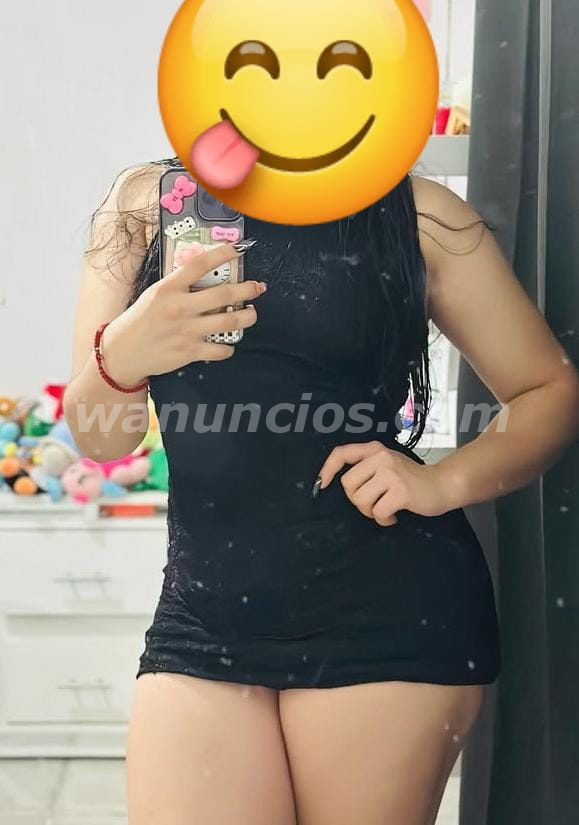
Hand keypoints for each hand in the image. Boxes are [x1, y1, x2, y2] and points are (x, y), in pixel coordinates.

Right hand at [100, 244, 266, 386]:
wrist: (123, 352)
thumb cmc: (140, 321)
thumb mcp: (155, 294)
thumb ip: (179, 286)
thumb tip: (206, 275)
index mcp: (168, 288)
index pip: (200, 264)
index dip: (223, 254)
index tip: (239, 249)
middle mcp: (180, 307)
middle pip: (224, 294)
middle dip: (247, 289)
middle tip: (258, 287)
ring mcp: (186, 330)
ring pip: (229, 321)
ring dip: (247, 317)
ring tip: (251, 313)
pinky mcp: (190, 351)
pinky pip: (221, 349)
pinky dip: (229, 346)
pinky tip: (228, 342)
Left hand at [316, 441, 453, 525]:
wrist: (442, 484)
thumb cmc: (410, 478)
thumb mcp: (387, 463)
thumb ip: (366, 467)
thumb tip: (334, 482)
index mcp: (374, 449)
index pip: (342, 453)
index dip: (327, 469)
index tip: (322, 485)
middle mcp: (381, 457)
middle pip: (348, 485)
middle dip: (357, 500)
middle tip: (374, 502)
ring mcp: (391, 473)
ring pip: (361, 500)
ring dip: (371, 512)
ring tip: (385, 509)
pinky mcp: (401, 491)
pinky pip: (377, 512)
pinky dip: (384, 519)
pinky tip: (394, 516)